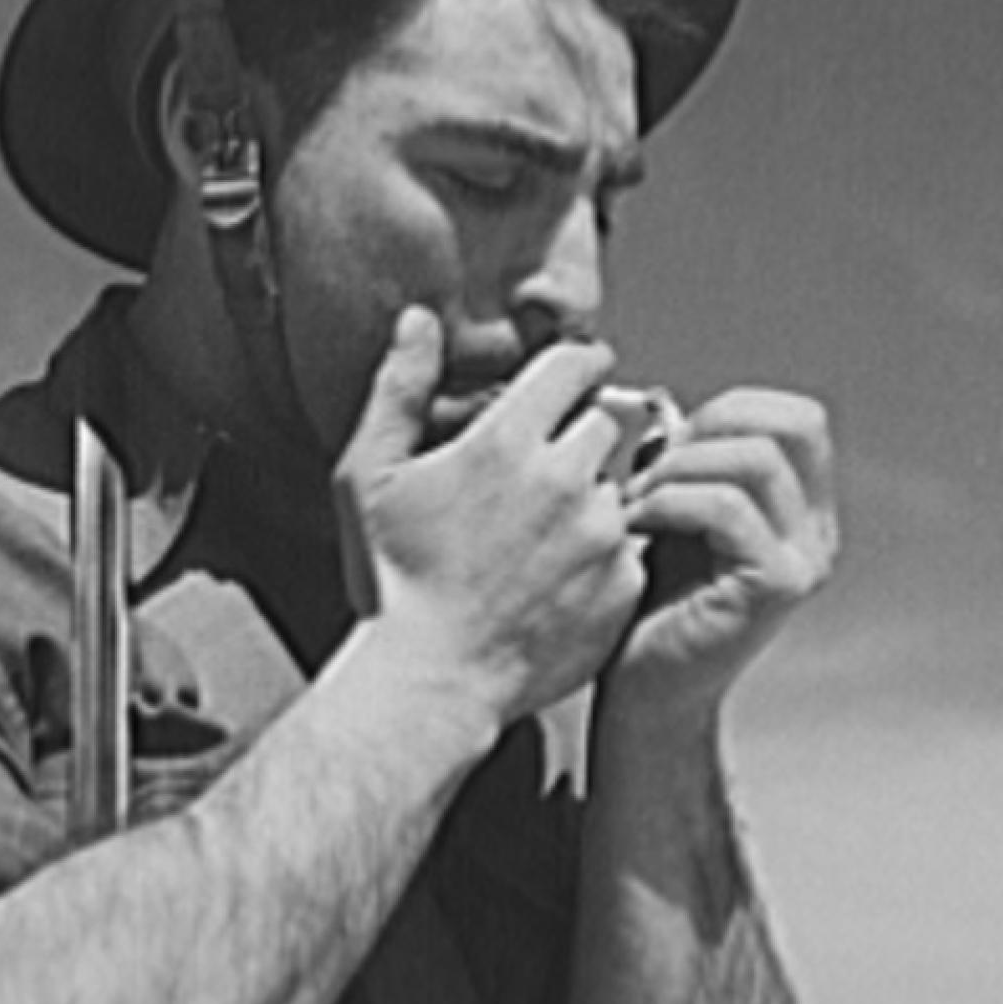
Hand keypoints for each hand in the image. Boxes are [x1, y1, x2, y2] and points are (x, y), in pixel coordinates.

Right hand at [332, 307, 646, 723]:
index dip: (578, 365)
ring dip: (598, 495)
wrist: (431, 681)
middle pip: (611, 420)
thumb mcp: (369, 477)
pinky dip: (608, 552)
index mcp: (506, 442)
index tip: (578, 374)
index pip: (576, 365)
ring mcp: (601, 535)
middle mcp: (565, 480)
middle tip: (556, 464)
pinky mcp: (623, 583)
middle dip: (587, 432)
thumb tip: (418, 322)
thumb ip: (399, 388)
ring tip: (552, 532)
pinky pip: (633, 546)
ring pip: (623, 485)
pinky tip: (563, 576)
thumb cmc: (393, 582)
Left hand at [608, 386, 837, 719]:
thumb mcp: (673, 515)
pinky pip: (729, 508)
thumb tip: (664, 413)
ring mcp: (805, 560)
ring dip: (679, 468)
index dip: (734, 408)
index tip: (670, 440)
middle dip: (709, 428)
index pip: (799, 418)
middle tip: (650, 469)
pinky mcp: (778, 587)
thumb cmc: (646, 607)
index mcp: (801, 510)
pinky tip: (635, 525)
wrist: (642, 693)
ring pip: (757, 461)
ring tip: (635, 502)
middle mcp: (817, 533)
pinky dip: (670, 502)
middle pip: (793, 425)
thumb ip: (687, 464)